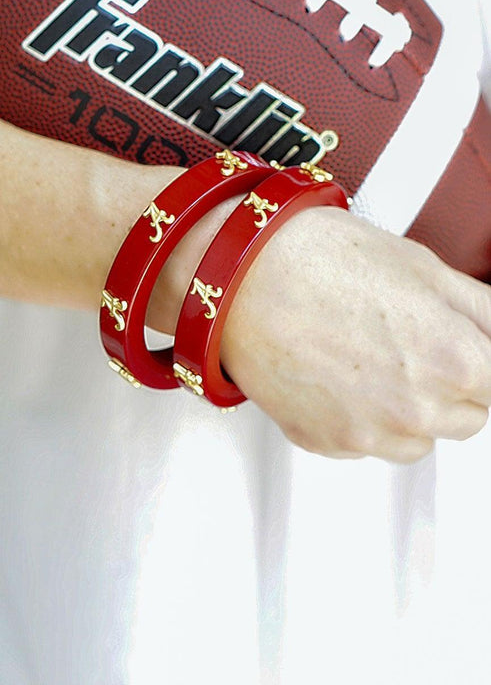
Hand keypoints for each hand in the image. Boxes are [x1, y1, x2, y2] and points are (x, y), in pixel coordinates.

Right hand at [219, 207, 490, 462]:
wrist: (237, 276)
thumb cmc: (316, 258)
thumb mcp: (420, 264)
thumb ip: (478, 308)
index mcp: (454, 360)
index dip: (479, 357)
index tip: (460, 345)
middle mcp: (417, 411)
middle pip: (469, 417)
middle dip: (453, 384)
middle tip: (410, 338)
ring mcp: (370, 435)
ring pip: (419, 439)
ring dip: (410, 409)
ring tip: (368, 354)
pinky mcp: (327, 444)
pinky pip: (367, 442)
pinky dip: (361, 416)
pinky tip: (336, 369)